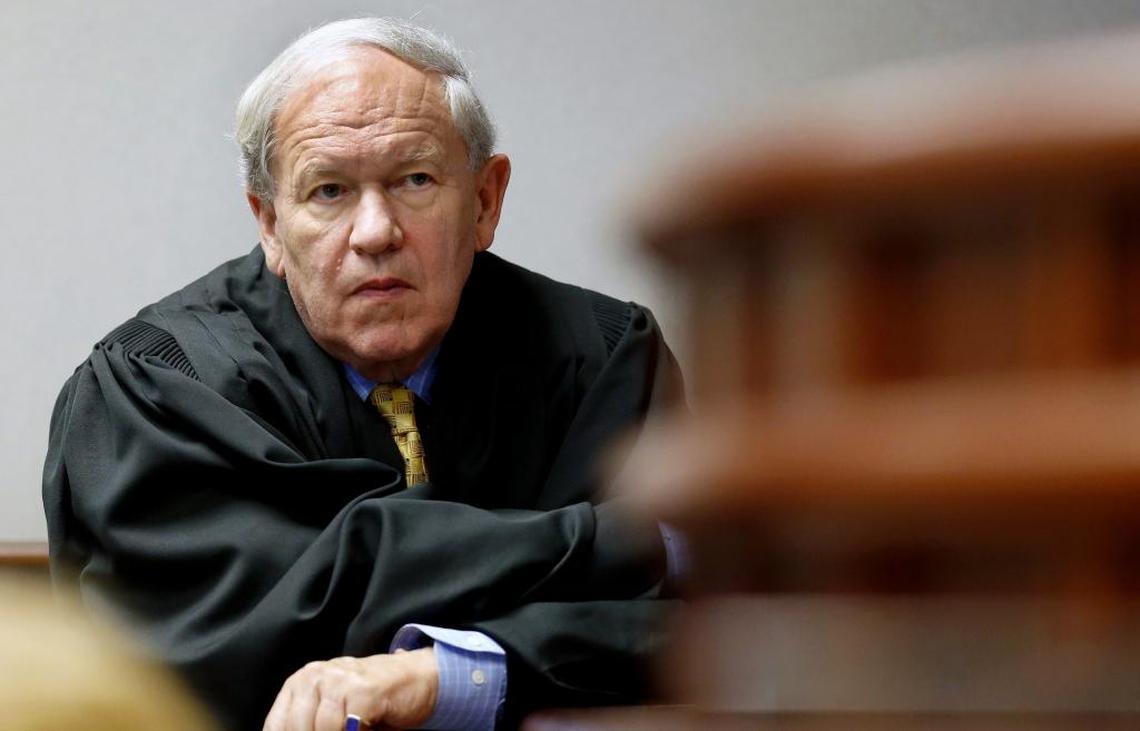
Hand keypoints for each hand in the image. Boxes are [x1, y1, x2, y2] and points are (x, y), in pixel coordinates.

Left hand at [263, 648, 438, 730]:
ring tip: (353, 730)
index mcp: (300, 683)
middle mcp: (314, 676)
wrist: (416, 679)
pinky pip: (349, 728)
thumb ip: (310, 724)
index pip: (277, 726)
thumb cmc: (371, 700)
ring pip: (322, 729)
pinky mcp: (363, 690)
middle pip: (297, 728)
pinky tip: (368, 729)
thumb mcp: (331, 711)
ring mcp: (339, 680)